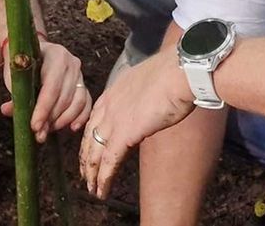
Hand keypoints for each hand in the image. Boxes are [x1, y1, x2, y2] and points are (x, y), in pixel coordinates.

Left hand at [0, 41, 90, 140]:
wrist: (35, 53)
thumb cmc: (26, 63)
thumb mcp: (17, 74)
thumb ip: (15, 92)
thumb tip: (8, 110)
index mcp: (55, 55)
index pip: (51, 86)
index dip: (43, 109)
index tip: (35, 126)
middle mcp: (71, 63)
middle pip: (64, 97)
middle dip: (51, 119)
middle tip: (39, 133)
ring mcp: (80, 74)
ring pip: (77, 102)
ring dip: (62, 120)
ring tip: (48, 130)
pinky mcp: (83, 85)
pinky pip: (86, 104)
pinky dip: (80, 117)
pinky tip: (71, 127)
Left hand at [79, 50, 195, 198]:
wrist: (179, 73)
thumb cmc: (174, 74)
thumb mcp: (149, 82)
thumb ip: (142, 95)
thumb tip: (148, 104)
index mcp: (114, 91)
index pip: (94, 118)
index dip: (90, 136)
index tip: (89, 149)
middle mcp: (108, 105)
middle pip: (89, 136)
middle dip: (86, 158)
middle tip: (85, 174)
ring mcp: (113, 119)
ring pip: (94, 152)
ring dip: (92, 173)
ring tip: (92, 188)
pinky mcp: (123, 134)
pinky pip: (108, 162)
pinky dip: (102, 179)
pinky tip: (101, 191)